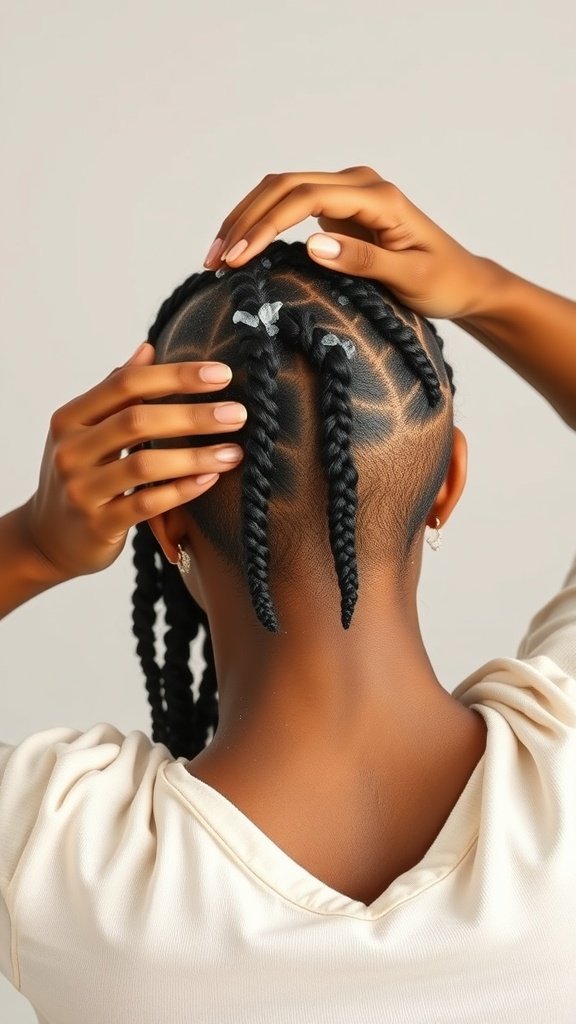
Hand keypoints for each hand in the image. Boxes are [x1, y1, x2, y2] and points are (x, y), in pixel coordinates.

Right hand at [19, 344, 245, 579]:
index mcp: (70, 418)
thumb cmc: (80, 477)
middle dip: (193, 415)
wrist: (47, 539)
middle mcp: (71, 451)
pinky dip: (182, 490)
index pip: (126, 383)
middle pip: (137, 421)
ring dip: (195, 456)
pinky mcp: (98, 525)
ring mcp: (82, 490)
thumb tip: (148, 348)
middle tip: (237, 414)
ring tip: (234, 452)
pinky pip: (147, 504)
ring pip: (144, 465)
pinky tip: (211, 480)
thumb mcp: (86, 431)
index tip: (221, 374)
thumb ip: (115, 393)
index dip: (176, 375)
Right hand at [204, 165, 489, 319]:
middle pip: (283, 185)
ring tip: (215, 257)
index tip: (236, 258)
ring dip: (244, 219)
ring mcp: (346, 194)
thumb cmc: (442, 282)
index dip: (265, 225)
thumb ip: (362, 260)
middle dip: (243, 220)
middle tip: (213, 260)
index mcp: (377, 196)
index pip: (305, 197)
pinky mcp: (339, 208)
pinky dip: (259, 224)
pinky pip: (289, 206)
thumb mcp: (408, 279)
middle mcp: (358, 184)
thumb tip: (311, 245)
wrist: (462, 280)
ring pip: (280, 191)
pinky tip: (239, 250)